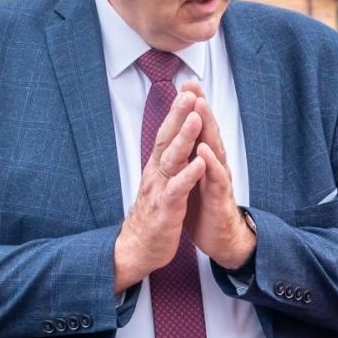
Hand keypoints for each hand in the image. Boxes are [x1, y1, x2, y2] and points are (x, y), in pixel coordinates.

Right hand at [114, 89, 205, 289]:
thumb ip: (167, 160)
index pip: (167, 133)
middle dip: (179, 115)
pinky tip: (199, 164)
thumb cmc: (153, 214)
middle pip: (166, 139)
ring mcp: (159, 191)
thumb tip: (174, 137)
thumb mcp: (160, 182)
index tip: (188, 89)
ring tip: (196, 118)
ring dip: (184, 138)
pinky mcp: (165, 210)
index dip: (177, 112)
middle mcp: (156, 174)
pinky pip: (177, 190)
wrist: (138, 248)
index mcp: (157, 167)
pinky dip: (188, 176)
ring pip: (172, 160)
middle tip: (189, 92)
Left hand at [181, 80, 255, 269]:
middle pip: (208, 130)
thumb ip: (190, 155)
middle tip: (194, 85)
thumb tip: (182, 134)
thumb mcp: (193, 177)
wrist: (221, 238)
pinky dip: (210, 164)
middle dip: (202, 107)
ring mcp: (219, 179)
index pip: (199, 128)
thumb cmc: (205, 207)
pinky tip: (204, 150)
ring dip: (207, 127)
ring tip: (200, 106)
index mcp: (205, 160)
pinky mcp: (220, 198)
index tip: (186, 83)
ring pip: (214, 149)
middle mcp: (215, 164)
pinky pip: (216, 179)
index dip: (193, 106)